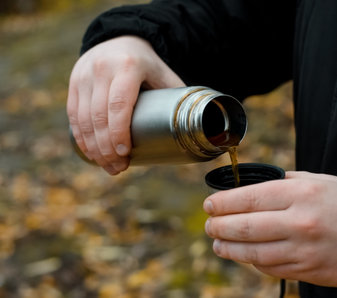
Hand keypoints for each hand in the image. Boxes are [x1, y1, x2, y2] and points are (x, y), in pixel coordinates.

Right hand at [67, 36, 184, 174]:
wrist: (121, 38)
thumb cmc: (148, 64)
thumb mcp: (164, 74)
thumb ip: (177, 97)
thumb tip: (194, 129)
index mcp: (128, 66)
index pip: (119, 104)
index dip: (119, 132)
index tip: (124, 154)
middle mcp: (102, 69)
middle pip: (99, 116)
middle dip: (106, 148)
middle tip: (118, 168)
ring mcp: (84, 75)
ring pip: (83, 118)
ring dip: (93, 147)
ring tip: (107, 166)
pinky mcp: (74, 82)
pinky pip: (73, 114)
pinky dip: (81, 137)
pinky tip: (91, 153)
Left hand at [203, 171, 336, 286]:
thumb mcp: (318, 180)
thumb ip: (284, 181)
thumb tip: (251, 186)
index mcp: (301, 194)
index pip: (249, 198)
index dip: (223, 202)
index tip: (210, 205)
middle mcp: (299, 222)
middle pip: (245, 227)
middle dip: (219, 227)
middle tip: (209, 225)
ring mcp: (302, 250)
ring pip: (253, 253)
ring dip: (229, 249)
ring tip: (218, 243)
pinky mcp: (307, 271)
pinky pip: (270, 268)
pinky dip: (252, 262)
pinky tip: (245, 255)